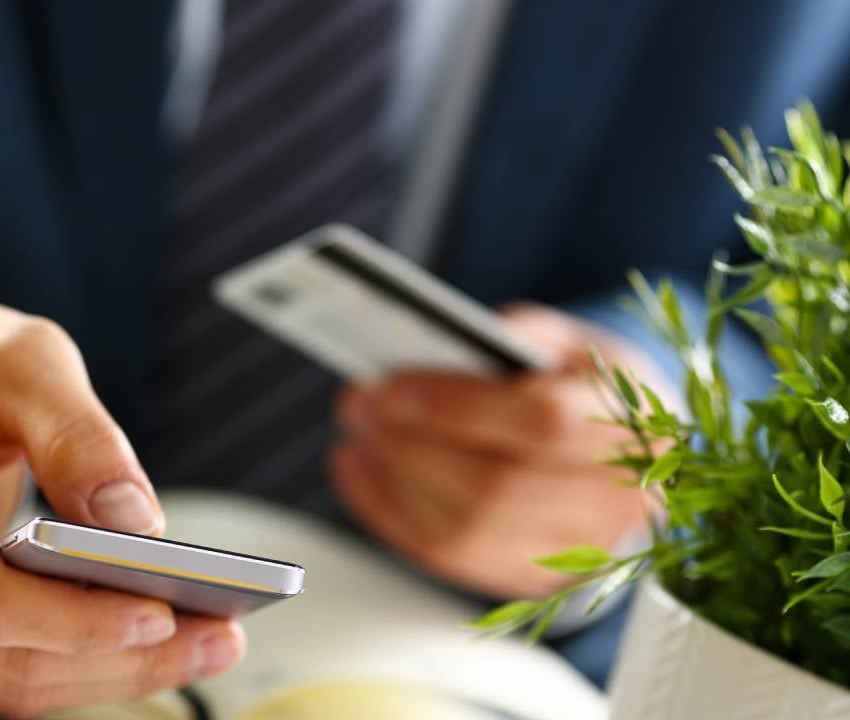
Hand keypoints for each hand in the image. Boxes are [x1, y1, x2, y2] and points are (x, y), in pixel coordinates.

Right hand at [0, 293, 244, 717]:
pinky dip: (82, 666)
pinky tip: (147, 640)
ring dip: (114, 672)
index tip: (161, 613)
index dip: (76, 622)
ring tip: (205, 640)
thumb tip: (134, 520)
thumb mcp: (22, 359)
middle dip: (123, 657)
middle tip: (218, 636)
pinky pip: (7, 676)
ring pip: (14, 683)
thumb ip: (78, 434)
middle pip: (9, 659)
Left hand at [330, 303, 668, 598]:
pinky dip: (388, 512)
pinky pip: (444, 556)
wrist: (622, 453)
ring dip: (390, 480)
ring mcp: (573, 554)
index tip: (394, 386)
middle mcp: (615, 504)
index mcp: (635, 428)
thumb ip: (522, 334)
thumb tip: (446, 343)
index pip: (544, 425)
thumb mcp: (570, 340)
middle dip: (409, 445)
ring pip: (462, 531)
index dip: (460, 407)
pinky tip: (358, 468)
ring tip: (356, 430)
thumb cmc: (583, 385)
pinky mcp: (529, 580)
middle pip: (493, 489)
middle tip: (359, 403)